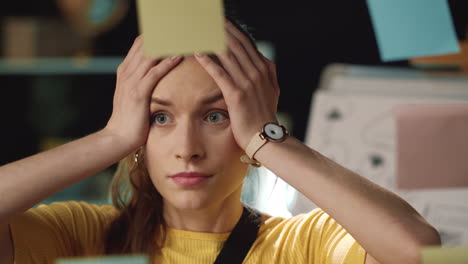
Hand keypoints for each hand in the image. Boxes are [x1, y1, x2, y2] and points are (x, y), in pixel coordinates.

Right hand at [104, 36, 182, 150]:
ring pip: (150, 54)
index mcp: (125, 70)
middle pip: (145, 43)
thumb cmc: (130, 118)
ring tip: (183, 38)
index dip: (157, 35)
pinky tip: (178, 56)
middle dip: (164, 36)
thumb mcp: (134, 95)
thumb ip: (142, 82)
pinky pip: (154, 72)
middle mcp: (126, 72)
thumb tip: (157, 75)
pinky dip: (167, 62)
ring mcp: (131, 81)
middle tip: (182, 31)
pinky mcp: (138, 93)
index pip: (140, 43)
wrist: (118, 136)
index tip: (174, 32)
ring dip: (168, 45)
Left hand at [195, 20, 279, 149]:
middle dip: (221, 28)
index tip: (220, 20)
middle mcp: (257, 72)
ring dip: (212, 40)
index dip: (232, 29)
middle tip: (206, 18)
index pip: (246, 42)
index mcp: (264, 69)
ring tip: (199, 30)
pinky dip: (208, 61)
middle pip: (236, 43)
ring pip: (227, 54)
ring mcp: (248, 83)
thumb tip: (264, 61)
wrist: (265, 136)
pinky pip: (219, 73)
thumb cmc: (264, 115)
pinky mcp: (236, 95)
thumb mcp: (272, 90)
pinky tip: (197, 52)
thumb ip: (268, 73)